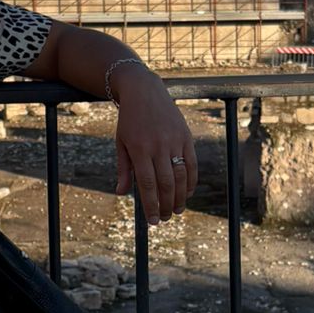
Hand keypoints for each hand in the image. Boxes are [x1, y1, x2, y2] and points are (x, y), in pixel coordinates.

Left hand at [112, 66, 197, 225]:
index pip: (148, 185)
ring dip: (180, 197)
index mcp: (139, 149)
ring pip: (181, 176)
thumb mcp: (121, 143)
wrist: (144, 91)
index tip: (152, 221)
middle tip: (164, 219)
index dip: (151, 206)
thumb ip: (124, 169)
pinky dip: (191, 181)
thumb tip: (122, 193)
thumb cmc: (129, 120)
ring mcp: (174, 141)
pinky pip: (192, 163)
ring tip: (176, 210)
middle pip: (166, 184)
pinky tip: (186, 193)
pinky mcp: (186, 137)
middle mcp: (158, 146)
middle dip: (166, 205)